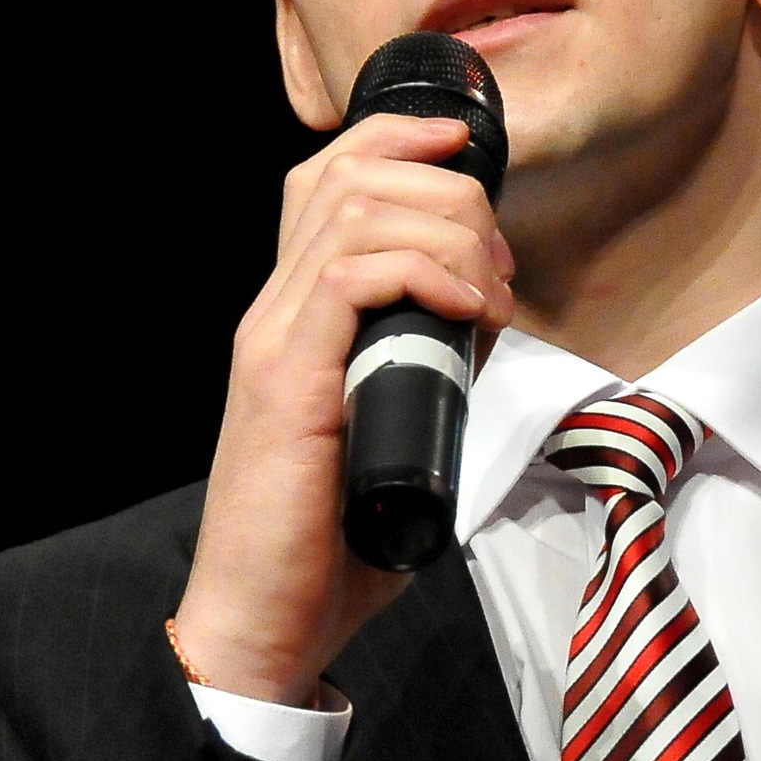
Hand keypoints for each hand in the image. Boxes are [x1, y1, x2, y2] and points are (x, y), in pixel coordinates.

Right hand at [172, 115, 515, 703]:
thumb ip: (428, 367)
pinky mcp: (287, 379)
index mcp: (295, 314)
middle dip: (448, 192)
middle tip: (498, 264)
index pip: (329, 178)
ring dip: (449, 234)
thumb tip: (482, 318)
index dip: (401, 141)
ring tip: (488, 296)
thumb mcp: (397, 427)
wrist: (262, 619)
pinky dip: (425, 275)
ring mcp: (275, 339)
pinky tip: (466, 312)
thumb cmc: (329, 541)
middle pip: (350, 174)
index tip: (470, 157)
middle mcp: (275, 311)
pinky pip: (354, 277)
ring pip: (357, 211)